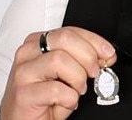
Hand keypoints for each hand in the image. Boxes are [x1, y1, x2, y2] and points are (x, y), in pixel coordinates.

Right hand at [0, 27, 116, 119]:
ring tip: (77, 90)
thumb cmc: (45, 97)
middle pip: (65, 39)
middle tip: (93, 73)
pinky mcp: (23, 94)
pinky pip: (55, 89)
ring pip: (59, 60)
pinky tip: (67, 102)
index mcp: (38, 42)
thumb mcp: (66, 72)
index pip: (70, 31)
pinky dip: (69, 98)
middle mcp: (28, 53)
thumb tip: (106, 54)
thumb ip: (82, 58)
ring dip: (77, 78)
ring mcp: (23, 72)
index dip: (94, 41)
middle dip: (87, 56)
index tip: (108, 53)